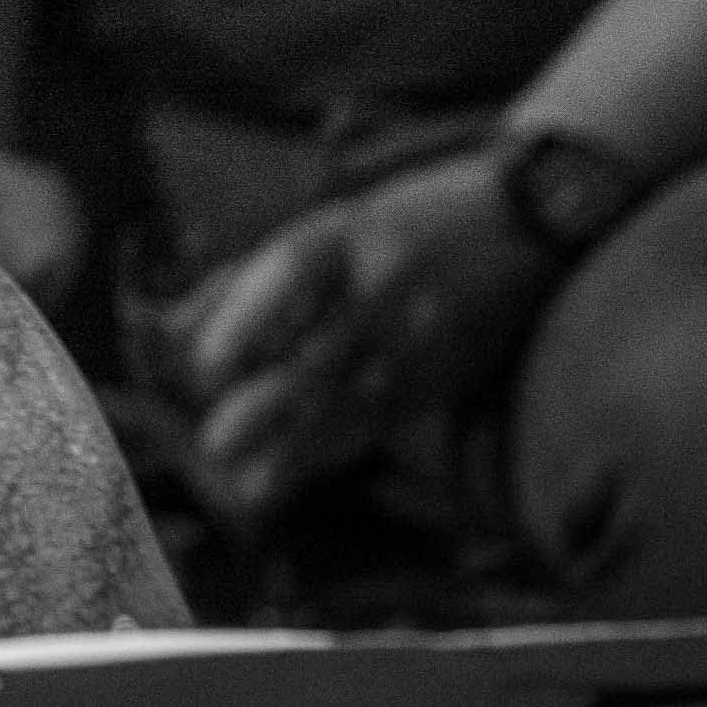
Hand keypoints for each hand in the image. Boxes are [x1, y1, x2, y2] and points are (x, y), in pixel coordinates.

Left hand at [166, 153, 560, 521]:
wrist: (535, 219)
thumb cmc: (408, 219)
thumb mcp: (334, 223)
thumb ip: (255, 276)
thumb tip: (170, 326)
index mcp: (351, 231)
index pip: (291, 273)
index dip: (246, 316)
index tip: (206, 362)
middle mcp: (385, 287)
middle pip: (318, 351)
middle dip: (265, 406)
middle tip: (214, 443)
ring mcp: (420, 336)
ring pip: (349, 401)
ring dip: (294, 447)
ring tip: (245, 487)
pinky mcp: (443, 374)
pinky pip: (383, 419)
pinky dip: (332, 447)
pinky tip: (291, 474)